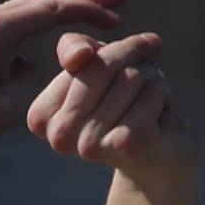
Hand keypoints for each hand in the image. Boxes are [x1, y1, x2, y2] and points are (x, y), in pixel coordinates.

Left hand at [0, 0, 126, 156]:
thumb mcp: (3, 108)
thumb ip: (30, 79)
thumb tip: (30, 62)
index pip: (51, 11)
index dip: (88, 11)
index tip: (117, 14)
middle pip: (39, 2)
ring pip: (20, 7)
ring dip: (54, 3)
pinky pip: (2, 17)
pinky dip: (27, 13)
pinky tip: (41, 5)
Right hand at [27, 32, 198, 177]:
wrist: (157, 156)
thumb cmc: (123, 105)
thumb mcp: (94, 69)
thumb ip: (73, 49)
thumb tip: (80, 54)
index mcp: (40, 117)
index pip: (79, 58)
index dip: (114, 52)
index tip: (124, 68)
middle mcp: (58, 135)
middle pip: (104, 64)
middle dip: (135, 60)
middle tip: (144, 79)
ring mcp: (89, 144)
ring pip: (132, 75)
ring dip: (152, 80)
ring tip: (147, 103)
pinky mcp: (125, 144)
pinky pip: (153, 91)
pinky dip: (164, 95)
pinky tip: (159, 117)